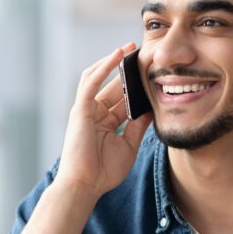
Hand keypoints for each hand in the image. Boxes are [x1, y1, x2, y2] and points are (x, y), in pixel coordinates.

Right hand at [55, 43, 152, 199]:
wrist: (85, 185)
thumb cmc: (104, 172)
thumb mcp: (129, 146)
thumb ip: (138, 126)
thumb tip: (152, 109)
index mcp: (106, 122)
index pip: (123, 98)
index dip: (136, 85)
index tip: (152, 73)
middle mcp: (95, 113)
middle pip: (113, 85)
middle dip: (128, 69)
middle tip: (145, 53)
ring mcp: (86, 110)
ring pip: (100, 77)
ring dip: (113, 61)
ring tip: (130, 48)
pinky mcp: (80, 109)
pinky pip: (91, 81)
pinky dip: (104, 66)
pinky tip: (117, 55)